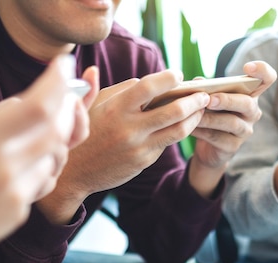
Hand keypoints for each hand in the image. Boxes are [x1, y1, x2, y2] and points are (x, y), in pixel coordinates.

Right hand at [0, 54, 86, 262]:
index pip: (39, 106)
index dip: (58, 82)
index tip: (63, 66)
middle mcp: (4, 170)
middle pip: (57, 131)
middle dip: (65, 107)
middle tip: (61, 93)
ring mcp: (14, 195)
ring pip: (55, 157)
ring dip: (53, 137)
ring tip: (35, 127)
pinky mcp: (17, 214)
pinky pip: (43, 181)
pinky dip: (41, 163)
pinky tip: (22, 159)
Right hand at [37, 69, 211, 223]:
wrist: (74, 172)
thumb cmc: (83, 131)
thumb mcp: (90, 104)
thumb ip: (116, 89)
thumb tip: (139, 79)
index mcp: (116, 108)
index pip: (149, 87)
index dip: (168, 78)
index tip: (178, 75)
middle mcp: (129, 128)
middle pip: (173, 111)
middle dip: (193, 101)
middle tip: (204, 95)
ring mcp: (138, 146)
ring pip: (178, 130)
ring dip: (194, 118)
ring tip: (201, 109)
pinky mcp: (143, 161)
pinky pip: (167, 143)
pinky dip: (179, 131)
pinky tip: (185, 124)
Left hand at [185, 61, 277, 197]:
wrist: (207, 146)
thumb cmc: (211, 114)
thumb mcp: (209, 98)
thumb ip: (206, 88)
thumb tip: (197, 82)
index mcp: (250, 94)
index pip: (267, 79)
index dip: (262, 71)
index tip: (248, 67)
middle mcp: (252, 112)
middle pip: (247, 103)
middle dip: (227, 100)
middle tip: (209, 99)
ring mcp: (245, 130)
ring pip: (232, 123)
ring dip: (211, 118)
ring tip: (196, 115)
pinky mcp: (233, 146)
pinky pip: (218, 137)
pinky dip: (203, 132)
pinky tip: (191, 127)